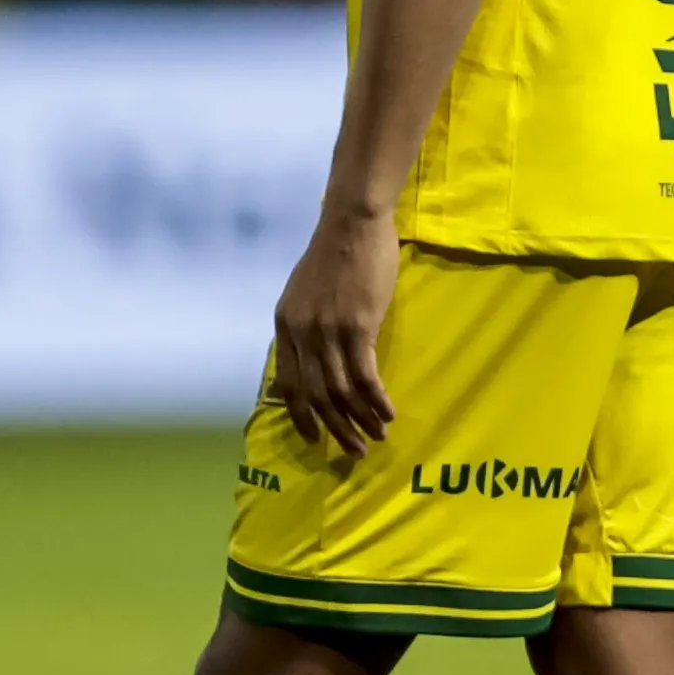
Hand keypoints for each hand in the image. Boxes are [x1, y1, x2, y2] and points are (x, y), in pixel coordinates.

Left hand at [268, 204, 400, 454]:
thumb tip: (311, 360)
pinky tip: (388, 413)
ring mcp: (329, 331)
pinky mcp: (358, 326)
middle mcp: (302, 333)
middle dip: (335, 428)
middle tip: (353, 451)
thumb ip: (303, 326)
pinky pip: (366, 376)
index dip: (300, 416)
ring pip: (342, 391)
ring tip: (376, 438)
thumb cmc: (333, 255)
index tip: (313, 438)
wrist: (353, 223)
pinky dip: (377, 400)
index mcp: (285, 326)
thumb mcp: (303, 292)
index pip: (287, 384)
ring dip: (360, 421)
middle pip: (316, 395)